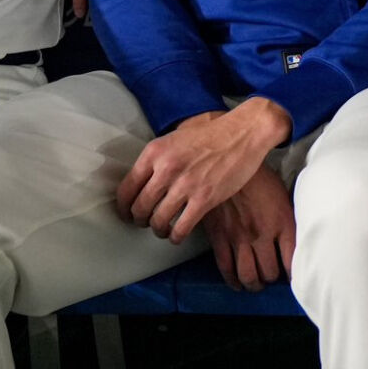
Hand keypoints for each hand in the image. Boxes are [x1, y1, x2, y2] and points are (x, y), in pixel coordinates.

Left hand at [116, 98, 291, 241]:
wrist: (243, 132)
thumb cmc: (211, 133)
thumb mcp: (175, 137)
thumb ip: (158, 158)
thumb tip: (143, 179)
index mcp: (155, 152)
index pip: (126, 189)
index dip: (124, 207)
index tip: (127, 213)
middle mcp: (166, 169)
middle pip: (140, 207)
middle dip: (140, 220)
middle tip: (145, 222)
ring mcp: (186, 185)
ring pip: (158, 220)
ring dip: (158, 229)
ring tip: (162, 229)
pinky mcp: (205, 198)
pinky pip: (181, 227)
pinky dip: (176, 236)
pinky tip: (177, 235)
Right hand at [202, 167, 297, 290]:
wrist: (230, 160)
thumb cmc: (259, 174)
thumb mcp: (283, 193)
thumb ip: (288, 218)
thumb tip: (297, 235)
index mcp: (282, 221)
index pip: (293, 260)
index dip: (293, 273)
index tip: (293, 276)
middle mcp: (262, 234)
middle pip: (270, 272)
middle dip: (271, 279)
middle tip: (271, 277)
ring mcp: (240, 237)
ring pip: (248, 275)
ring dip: (253, 284)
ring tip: (256, 283)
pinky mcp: (220, 237)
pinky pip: (226, 268)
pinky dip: (232, 280)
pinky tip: (237, 282)